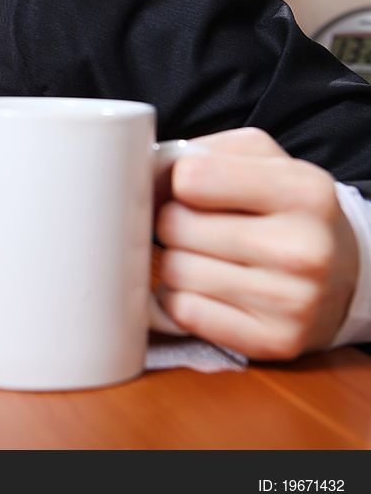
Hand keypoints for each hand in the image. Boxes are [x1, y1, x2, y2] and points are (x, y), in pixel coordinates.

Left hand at [155, 127, 358, 359]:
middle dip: (173, 223)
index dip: (177, 182)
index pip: (191, 178)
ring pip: (175, 271)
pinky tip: (208, 289)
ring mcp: (291, 301)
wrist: (343, 274)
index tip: (190, 190)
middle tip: (197, 227)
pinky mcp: (272, 341)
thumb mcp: (264, 162)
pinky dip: (182, 299)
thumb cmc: (286, 211)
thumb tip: (148, 171)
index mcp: (303, 190)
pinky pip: (183, 311)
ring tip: (208, 258)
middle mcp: (303, 248)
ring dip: (177, 262)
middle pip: (175, 226)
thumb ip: (206, 152)